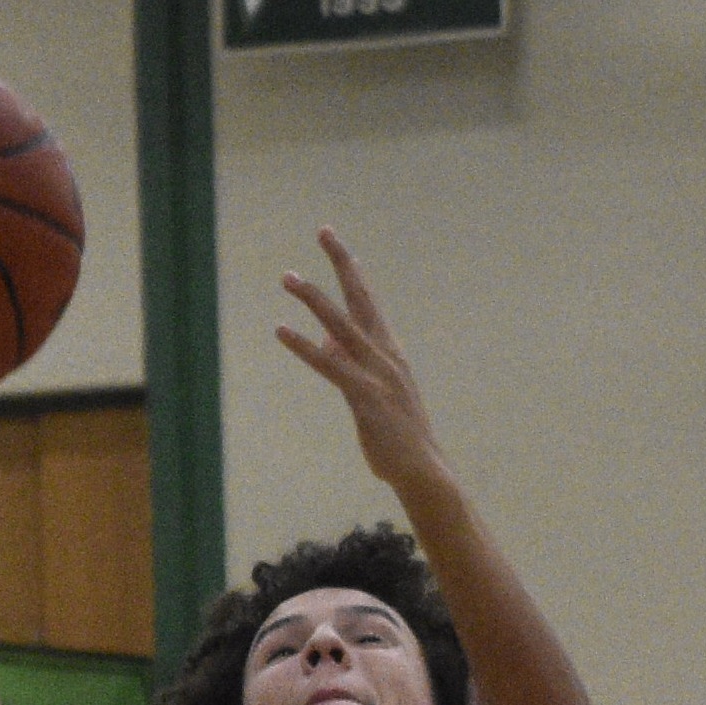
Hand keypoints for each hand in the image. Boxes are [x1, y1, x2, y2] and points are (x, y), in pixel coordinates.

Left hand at [276, 232, 447, 498]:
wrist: (425, 472)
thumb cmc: (401, 440)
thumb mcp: (375, 396)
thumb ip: (350, 366)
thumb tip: (323, 342)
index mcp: (391, 354)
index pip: (369, 304)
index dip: (353, 272)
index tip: (338, 244)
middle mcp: (386, 355)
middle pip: (360, 299)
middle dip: (341, 263)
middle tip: (324, 231)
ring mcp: (376, 374)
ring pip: (340, 325)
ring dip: (313, 297)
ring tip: (288, 276)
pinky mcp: (365, 396)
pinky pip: (328, 365)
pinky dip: (303, 346)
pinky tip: (281, 330)